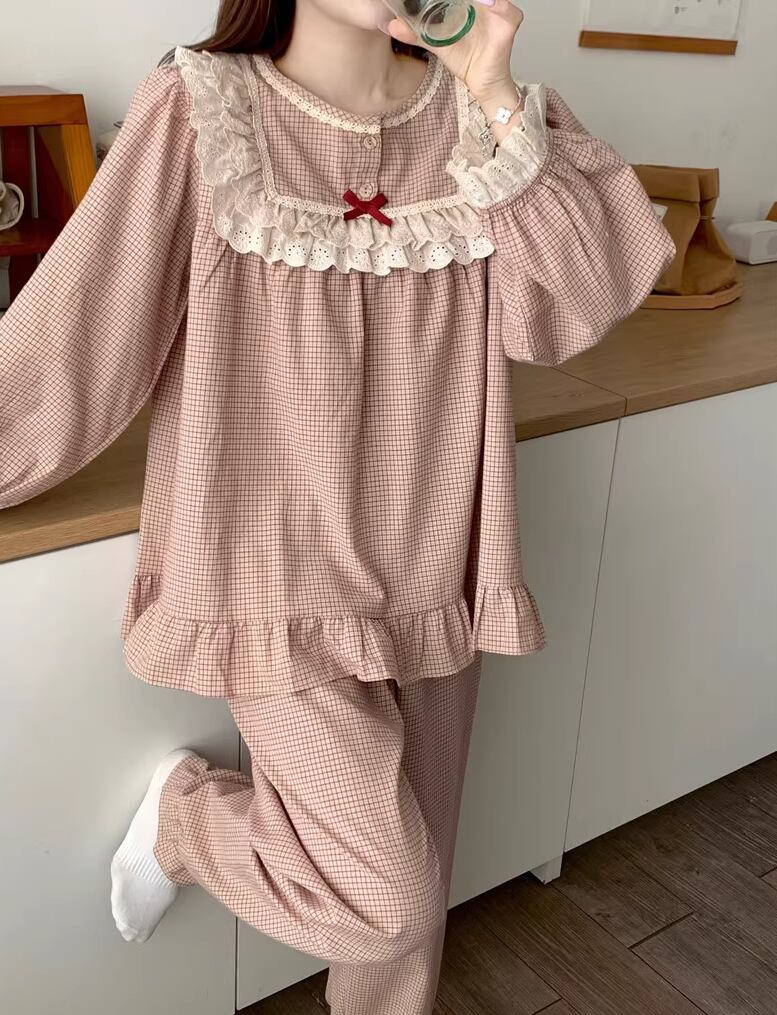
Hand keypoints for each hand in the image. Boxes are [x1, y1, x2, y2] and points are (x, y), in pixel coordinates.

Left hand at [383, 0, 523, 104]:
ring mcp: (499, 9)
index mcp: (469, 1)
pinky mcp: (508, 22)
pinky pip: (505, 8)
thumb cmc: (465, 59)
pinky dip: (496, 3)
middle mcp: (485, 1)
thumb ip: (416, 33)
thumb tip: (392, 25)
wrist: (481, 84)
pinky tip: (485, 3)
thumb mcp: (436, 43)